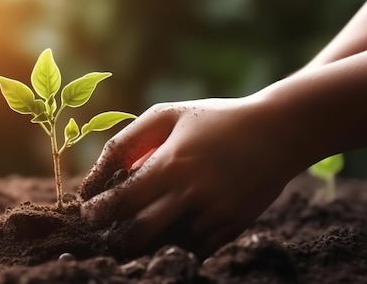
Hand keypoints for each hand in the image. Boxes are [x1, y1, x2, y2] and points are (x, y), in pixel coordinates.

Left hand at [78, 97, 304, 256]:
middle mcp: (192, 194)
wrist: (278, 131)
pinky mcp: (233, 227)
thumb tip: (99, 176)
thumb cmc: (215, 119)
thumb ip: (129, 141)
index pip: (121, 201)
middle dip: (114, 239)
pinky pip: (196, 251)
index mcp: (171, 164)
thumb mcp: (168, 115)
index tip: (88, 213)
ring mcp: (215, 214)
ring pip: (166, 246)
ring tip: (135, 233)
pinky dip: (177, 246)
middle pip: (139, 234)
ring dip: (146, 244)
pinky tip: (169, 233)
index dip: (97, 212)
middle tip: (105, 234)